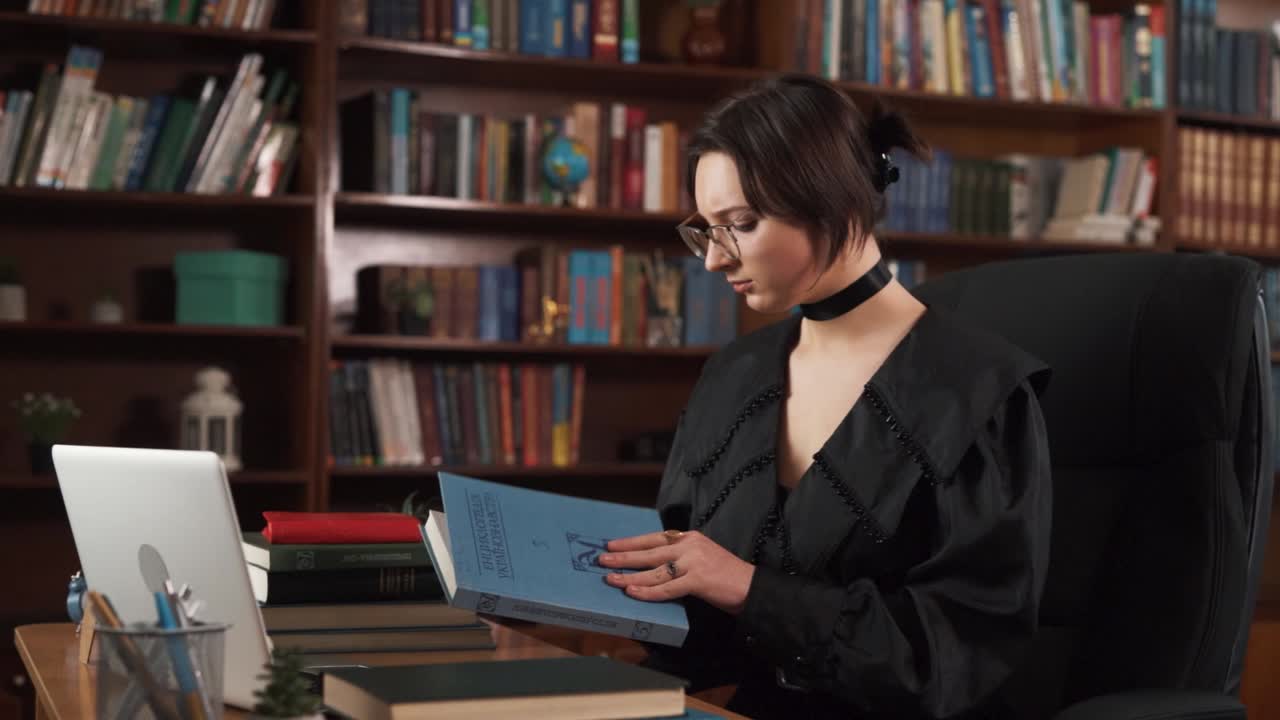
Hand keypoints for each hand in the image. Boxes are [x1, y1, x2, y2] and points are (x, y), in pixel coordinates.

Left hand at [596, 530, 754, 614]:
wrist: (752, 586)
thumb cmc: (726, 576)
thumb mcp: (703, 556)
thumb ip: (682, 557)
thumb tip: (654, 565)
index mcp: (690, 537)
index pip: (655, 538)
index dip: (632, 542)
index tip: (612, 544)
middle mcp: (690, 545)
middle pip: (650, 552)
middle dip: (624, 556)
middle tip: (603, 559)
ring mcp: (694, 562)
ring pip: (655, 570)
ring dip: (630, 575)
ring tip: (610, 578)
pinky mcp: (698, 580)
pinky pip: (667, 588)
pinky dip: (648, 591)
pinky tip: (633, 592)